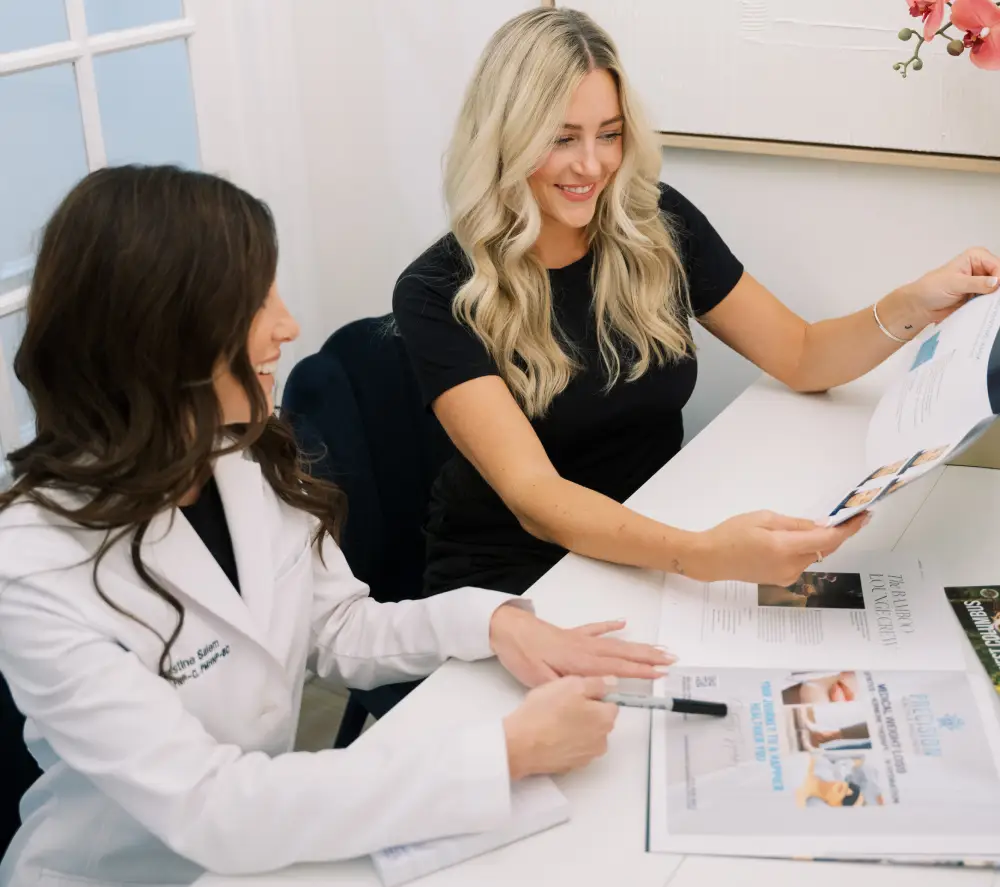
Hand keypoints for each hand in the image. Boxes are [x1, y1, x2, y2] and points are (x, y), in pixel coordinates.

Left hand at [489, 605, 674, 687]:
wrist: (506, 629)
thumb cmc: (522, 656)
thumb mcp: (541, 681)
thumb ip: (569, 689)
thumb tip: (593, 695)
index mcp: (581, 662)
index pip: (617, 669)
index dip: (640, 672)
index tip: (661, 674)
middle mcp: (585, 648)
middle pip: (623, 653)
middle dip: (649, 657)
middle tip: (671, 659)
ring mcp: (579, 639)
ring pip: (615, 643)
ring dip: (638, 645)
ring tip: (658, 647)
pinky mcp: (571, 633)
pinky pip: (595, 629)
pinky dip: (610, 626)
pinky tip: (622, 623)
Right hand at [503, 675, 618, 779]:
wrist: (521, 744)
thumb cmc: (545, 713)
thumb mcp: (571, 684)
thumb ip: (596, 683)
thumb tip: (610, 683)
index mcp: (605, 720)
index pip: (610, 703)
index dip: (592, 695)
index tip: (576, 694)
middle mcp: (601, 741)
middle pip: (599, 721)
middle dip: (585, 712)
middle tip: (562, 704)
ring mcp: (586, 757)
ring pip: (586, 735)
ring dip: (576, 728)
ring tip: (553, 720)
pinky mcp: (570, 766)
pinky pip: (573, 749)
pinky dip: (565, 742)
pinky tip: (550, 735)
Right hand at [685, 510, 868, 585]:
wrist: (711, 558)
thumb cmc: (732, 533)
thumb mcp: (764, 518)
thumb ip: (796, 524)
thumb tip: (823, 526)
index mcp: (785, 547)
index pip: (827, 540)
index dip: (848, 529)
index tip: (863, 517)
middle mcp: (790, 566)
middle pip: (825, 549)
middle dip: (838, 534)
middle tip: (850, 518)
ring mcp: (787, 575)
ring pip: (814, 556)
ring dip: (821, 542)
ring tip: (819, 526)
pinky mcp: (781, 579)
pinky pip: (802, 562)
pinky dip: (807, 550)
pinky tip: (798, 540)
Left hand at [886, 247, 999, 334]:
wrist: (920, 305)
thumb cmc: (931, 288)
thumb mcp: (954, 283)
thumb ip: (976, 283)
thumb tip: (996, 282)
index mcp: (976, 257)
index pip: (998, 266)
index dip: (999, 278)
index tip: (995, 290)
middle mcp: (982, 268)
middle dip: (997, 290)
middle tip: (992, 300)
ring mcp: (982, 283)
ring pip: (997, 291)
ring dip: (994, 299)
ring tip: (984, 304)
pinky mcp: (979, 296)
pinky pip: (991, 301)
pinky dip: (989, 306)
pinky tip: (985, 310)